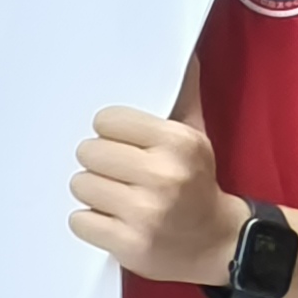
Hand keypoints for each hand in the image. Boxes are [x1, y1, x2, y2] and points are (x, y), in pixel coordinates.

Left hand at [69, 71, 245, 285]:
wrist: (218, 241)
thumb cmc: (197, 181)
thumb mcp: (194, 136)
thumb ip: (181, 96)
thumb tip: (185, 53)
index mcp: (178, 143)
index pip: (106, 121)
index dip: (109, 133)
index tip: (123, 145)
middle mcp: (163, 176)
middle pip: (88, 152)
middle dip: (99, 164)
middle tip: (119, 174)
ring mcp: (145, 213)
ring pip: (80, 185)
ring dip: (93, 193)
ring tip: (118, 198)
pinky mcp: (130, 244)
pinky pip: (79, 221)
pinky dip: (91, 222)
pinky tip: (114, 221)